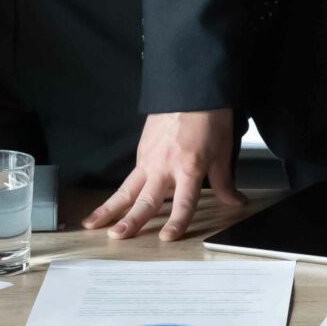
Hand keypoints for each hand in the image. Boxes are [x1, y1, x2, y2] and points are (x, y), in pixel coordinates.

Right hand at [86, 109, 243, 239]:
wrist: (190, 87)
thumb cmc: (209, 117)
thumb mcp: (222, 151)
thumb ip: (224, 182)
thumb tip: (235, 202)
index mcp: (189, 167)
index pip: (183, 203)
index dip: (176, 222)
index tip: (167, 238)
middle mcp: (165, 166)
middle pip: (146, 199)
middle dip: (130, 220)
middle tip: (116, 236)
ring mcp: (149, 158)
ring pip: (127, 188)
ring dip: (109, 207)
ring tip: (91, 223)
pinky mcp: (142, 150)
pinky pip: (131, 175)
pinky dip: (119, 191)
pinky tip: (109, 204)